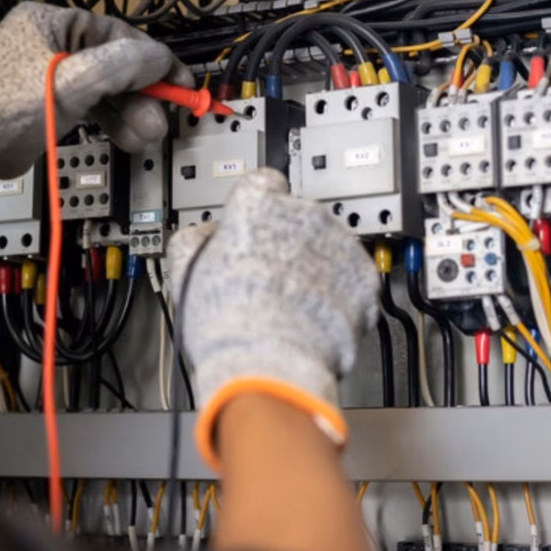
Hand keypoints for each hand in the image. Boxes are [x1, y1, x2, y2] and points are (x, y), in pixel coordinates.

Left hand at [0, 1, 191, 247]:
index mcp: (52, 22)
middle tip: (161, 120)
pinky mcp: (47, 105)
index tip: (180, 84)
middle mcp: (51, 43)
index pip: (117, 34)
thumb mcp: (73, 81)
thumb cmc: (6, 109)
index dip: (154, 61)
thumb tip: (162, 59)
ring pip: (104, 90)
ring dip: (129, 114)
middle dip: (141, 95)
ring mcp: (48, 75)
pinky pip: (90, 107)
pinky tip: (129, 139)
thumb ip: (123, 65)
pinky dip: (110, 122)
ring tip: (148, 136)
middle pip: (113, 64)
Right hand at [167, 169, 378, 469]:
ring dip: (316, 267)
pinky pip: (351, 277)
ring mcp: (338, 243)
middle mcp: (302, 214)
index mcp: (256, 204)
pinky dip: (340, 294)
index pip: (262, 185)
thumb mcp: (186, 272)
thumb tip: (206, 235)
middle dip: (288, 242)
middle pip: (298, 218)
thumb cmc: (227, 324)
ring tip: (293, 304)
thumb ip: (197, 240)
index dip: (257, 210)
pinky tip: (316, 316)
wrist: (270, 365)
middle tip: (271, 278)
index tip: (256, 227)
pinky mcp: (363, 276)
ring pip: (327, 246)